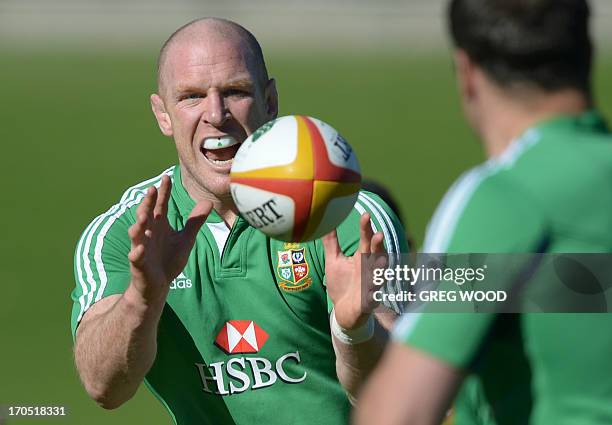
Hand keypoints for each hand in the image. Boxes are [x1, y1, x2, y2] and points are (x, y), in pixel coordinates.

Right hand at [127, 175, 211, 300]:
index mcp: (159, 225)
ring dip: (138, 225)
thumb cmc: (169, 259)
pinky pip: (135, 258)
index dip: (163, 192)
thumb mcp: (186, 239)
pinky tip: (138, 250)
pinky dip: (136, 253)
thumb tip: (208, 202)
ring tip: (142, 216)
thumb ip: (194, 222)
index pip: (161, 205)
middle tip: (151, 190)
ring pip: (136, 233)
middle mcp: (148, 233)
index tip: (166, 177)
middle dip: (147, 203)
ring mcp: (141, 247)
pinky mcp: (138, 264)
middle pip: (147, 214)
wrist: (159, 285)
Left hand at [323, 213, 384, 329]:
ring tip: (380, 258)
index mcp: (362, 258)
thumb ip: (331, 243)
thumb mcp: (334, 261)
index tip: (366, 214)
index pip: (366, 240)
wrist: (344, 312)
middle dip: (378, 245)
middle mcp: (369, 269)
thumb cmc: (341, 284)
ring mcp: (371, 285)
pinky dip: (373, 294)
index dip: (366, 228)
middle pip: (375, 254)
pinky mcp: (369, 301)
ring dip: (380, 267)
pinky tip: (372, 292)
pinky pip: (373, 297)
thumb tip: (324, 222)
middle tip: (378, 233)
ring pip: (379, 274)